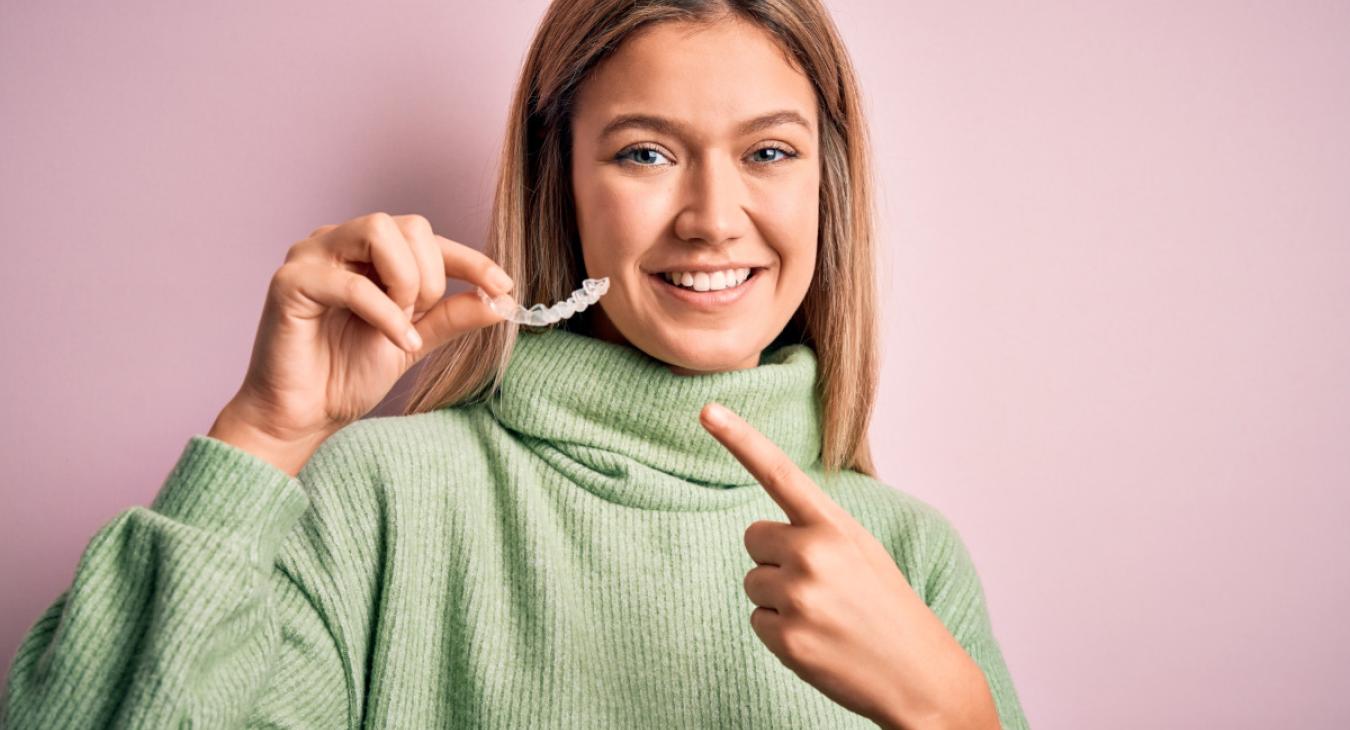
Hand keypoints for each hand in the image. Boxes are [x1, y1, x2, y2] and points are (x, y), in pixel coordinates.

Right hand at [211, 212, 514, 474]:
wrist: (303, 416)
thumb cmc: (347, 374)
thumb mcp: (416, 340)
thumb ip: (452, 316)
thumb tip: (503, 299)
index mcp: (366, 251)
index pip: (427, 237)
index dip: (471, 260)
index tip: (504, 287)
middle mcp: (337, 241)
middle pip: (409, 224)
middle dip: (432, 275)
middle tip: (423, 317)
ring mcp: (310, 256)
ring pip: (379, 231)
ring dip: (406, 281)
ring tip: (405, 323)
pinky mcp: (290, 282)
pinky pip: (352, 282)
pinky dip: (386, 313)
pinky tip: (399, 342)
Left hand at [698, 402, 995, 728]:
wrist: (920, 675)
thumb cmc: (886, 607)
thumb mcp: (861, 551)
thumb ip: (816, 531)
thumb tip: (762, 534)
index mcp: (834, 525)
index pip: (778, 472)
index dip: (740, 438)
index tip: (707, 410)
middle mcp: (813, 554)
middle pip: (754, 538)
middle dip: (776, 559)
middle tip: (821, 585)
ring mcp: (799, 597)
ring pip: (753, 583)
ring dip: (779, 600)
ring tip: (824, 616)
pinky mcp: (787, 639)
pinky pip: (757, 622)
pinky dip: (782, 634)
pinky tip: (818, 641)